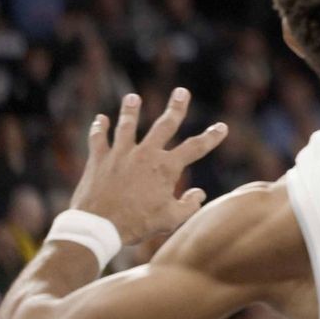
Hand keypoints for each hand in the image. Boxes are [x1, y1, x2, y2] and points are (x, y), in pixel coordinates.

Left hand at [71, 89, 227, 245]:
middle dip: (176, 107)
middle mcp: (145, 154)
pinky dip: (99, 129)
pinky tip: (100, 118)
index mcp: (166, 168)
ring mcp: (120, 154)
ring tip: (132, 97)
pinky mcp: (98, 160)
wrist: (97, 227)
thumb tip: (199, 193)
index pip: (196, 147)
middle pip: (164, 125)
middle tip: (181, 91)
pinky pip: (98, 139)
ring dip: (131, 110)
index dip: (211, 137)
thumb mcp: (169, 220)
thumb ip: (189, 205)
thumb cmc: (136, 224)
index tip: (222, 127)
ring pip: (127, 126)